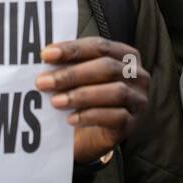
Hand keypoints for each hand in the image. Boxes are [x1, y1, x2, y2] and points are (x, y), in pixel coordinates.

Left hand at [36, 37, 149, 164]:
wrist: (92, 136)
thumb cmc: (86, 98)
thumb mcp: (80, 78)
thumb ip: (70, 65)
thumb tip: (45, 57)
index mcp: (126, 55)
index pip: (100, 46)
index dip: (73, 49)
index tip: (45, 55)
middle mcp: (138, 75)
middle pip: (107, 68)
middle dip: (72, 74)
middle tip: (43, 82)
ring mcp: (138, 100)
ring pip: (115, 92)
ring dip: (81, 95)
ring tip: (55, 102)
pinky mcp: (133, 124)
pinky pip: (116, 117)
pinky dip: (91, 116)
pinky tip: (71, 119)